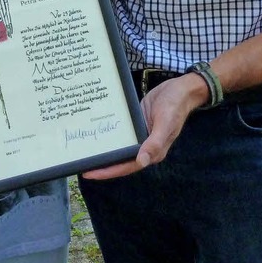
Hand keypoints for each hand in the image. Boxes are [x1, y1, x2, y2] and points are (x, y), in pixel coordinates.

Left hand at [82, 74, 204, 179]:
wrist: (180, 88)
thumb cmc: (175, 106)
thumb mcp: (165, 123)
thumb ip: (155, 143)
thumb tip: (142, 161)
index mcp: (152, 151)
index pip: (127, 165)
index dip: (109, 171)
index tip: (90, 173)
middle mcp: (144, 145)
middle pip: (121, 159)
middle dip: (103, 163)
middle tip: (81, 164)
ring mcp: (140, 134)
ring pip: (120, 146)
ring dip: (106, 149)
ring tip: (85, 150)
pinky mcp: (136, 122)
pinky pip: (122, 132)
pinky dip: (111, 134)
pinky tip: (97, 132)